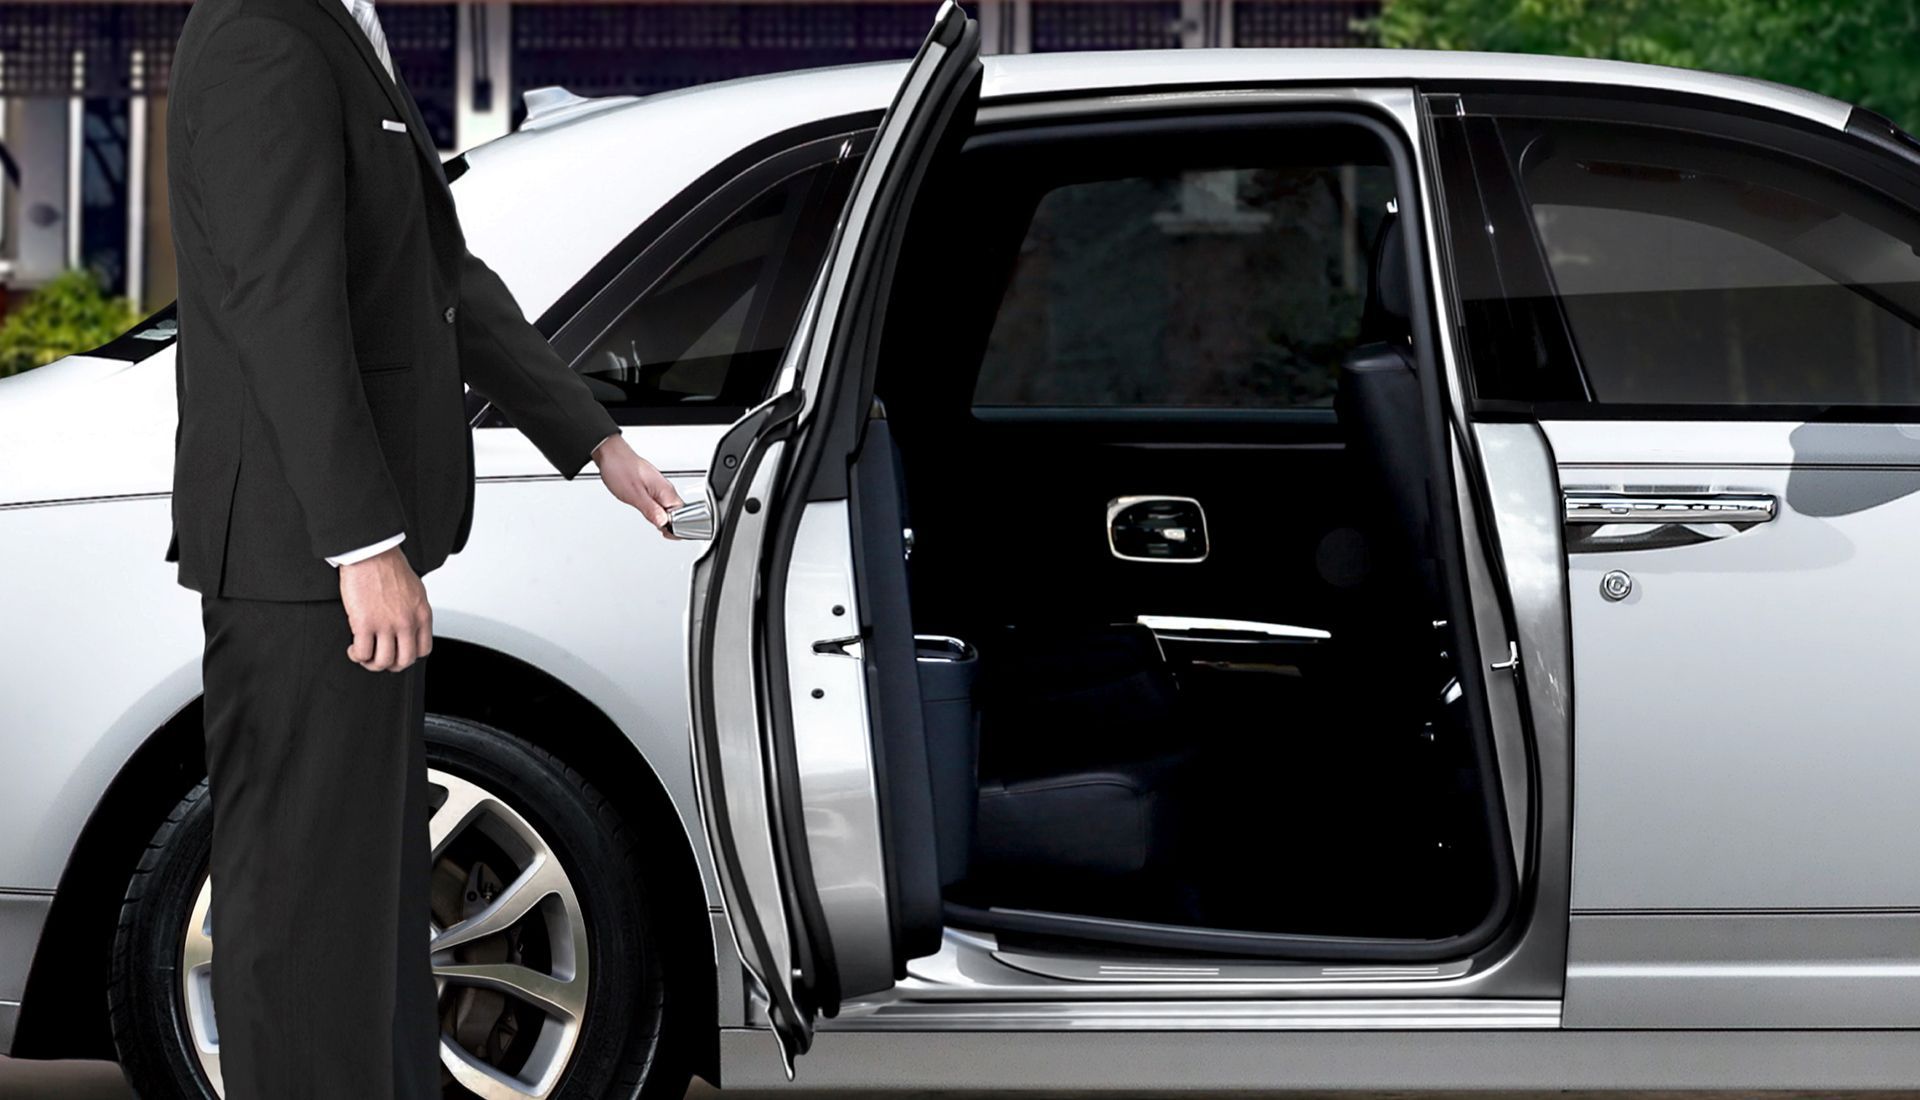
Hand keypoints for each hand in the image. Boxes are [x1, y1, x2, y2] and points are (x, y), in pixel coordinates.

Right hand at [338, 545, 432, 670]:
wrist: (371, 553)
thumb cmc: (389, 567)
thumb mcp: (415, 591)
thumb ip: (414, 612)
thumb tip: (409, 627)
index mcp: (421, 614)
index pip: (423, 650)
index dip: (409, 656)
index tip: (398, 653)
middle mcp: (406, 622)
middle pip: (404, 661)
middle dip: (390, 665)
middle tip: (380, 658)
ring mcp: (386, 624)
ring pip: (382, 662)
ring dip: (371, 663)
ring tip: (364, 654)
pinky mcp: (364, 623)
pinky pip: (362, 653)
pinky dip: (357, 655)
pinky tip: (354, 648)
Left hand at [593, 432, 684, 537]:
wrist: (610, 453)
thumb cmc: (620, 469)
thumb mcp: (635, 495)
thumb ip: (651, 511)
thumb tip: (664, 524)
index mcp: (666, 491)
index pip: (683, 515)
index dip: (675, 527)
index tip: (665, 532)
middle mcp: (666, 489)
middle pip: (678, 513)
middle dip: (670, 524)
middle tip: (659, 529)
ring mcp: (660, 487)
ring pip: (669, 508)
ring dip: (663, 518)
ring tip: (654, 522)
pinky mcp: (652, 487)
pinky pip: (661, 503)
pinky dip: (656, 511)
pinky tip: (650, 513)